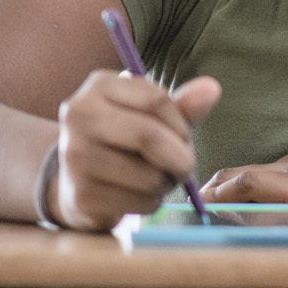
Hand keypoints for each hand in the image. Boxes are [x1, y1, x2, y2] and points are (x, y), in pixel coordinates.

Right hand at [51, 70, 220, 231]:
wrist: (75, 179)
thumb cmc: (122, 140)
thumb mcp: (149, 116)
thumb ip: (181, 105)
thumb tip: (212, 89)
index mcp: (99, 85)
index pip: (156, 99)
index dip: (182, 124)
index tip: (186, 138)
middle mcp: (79, 116)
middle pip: (148, 135)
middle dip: (180, 156)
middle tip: (186, 166)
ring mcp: (75, 157)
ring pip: (147, 175)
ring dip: (167, 183)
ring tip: (160, 179)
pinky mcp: (81, 195)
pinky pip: (139, 202)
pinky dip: (152, 202)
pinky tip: (141, 195)